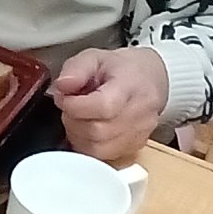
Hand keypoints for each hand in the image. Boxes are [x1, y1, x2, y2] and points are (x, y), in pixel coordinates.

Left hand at [50, 47, 169, 161]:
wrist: (150, 78)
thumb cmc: (121, 69)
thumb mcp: (94, 56)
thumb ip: (75, 69)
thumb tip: (62, 86)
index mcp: (130, 86)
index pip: (103, 106)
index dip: (76, 106)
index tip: (65, 98)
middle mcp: (139, 114)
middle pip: (98, 131)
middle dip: (73, 121)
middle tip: (69, 107)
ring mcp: (139, 134)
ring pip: (99, 149)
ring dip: (78, 135)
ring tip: (79, 117)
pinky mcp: (136, 148)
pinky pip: (104, 157)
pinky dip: (88, 145)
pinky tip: (87, 129)